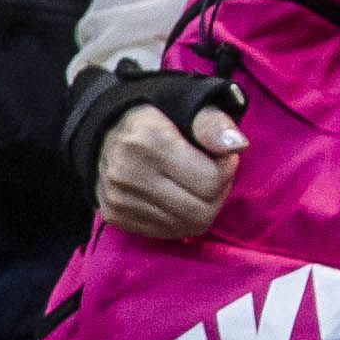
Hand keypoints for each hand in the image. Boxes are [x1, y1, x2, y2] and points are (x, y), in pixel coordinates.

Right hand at [98, 102, 243, 239]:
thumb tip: (236, 146)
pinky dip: (180, 219)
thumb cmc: (156, 115)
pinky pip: (166, 233)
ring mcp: (118, 198)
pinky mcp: (115, 216)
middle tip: (213, 173)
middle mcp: (128, 173)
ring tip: (195, 184)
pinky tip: (177, 197)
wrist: (102, 130)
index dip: (227, 169)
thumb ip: (214, 124)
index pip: (210, 181)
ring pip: (186, 226)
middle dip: (217, 194)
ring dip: (201, 207)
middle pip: (200, 211)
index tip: (221, 156)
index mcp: (148, 140)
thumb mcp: (188, 106)